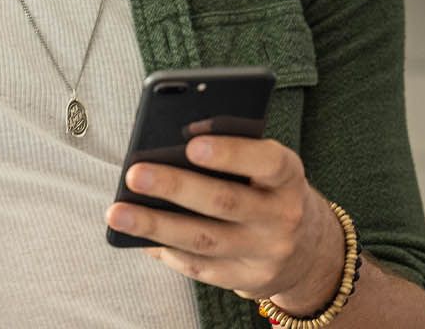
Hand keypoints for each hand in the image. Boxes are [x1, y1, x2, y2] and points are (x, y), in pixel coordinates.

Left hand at [103, 135, 343, 310]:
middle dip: (176, 187)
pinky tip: (140, 239)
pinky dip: (167, 252)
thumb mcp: (265, 166)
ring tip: (117, 213)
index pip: (267, 162)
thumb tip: (170, 144)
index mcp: (288, 177)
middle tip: (135, 174)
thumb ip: (232, 151)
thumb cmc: (267, 189)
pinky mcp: (249, 280)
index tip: (191, 144)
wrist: (307, 248)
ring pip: (204, 240)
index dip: (230, 153)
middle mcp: (282, 217)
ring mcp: (266, 253)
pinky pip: (201, 268)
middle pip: (224, 202)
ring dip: (156, 226)